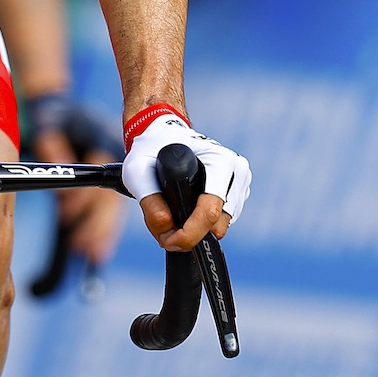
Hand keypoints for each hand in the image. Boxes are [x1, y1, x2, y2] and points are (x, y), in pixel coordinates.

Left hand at [30, 119, 123, 265]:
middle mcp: (117, 158)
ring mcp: (118, 171)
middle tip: (82, 247)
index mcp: (104, 139)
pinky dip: (106, 231)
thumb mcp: (48, 124)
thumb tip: (60, 180)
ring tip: (92, 255)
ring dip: (103, 232)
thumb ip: (52, 148)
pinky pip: (112, 210)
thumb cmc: (55, 117)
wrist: (62, 109)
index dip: (81, 198)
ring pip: (114, 207)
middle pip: (111, 197)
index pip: (97, 174)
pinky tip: (99, 251)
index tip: (64, 213)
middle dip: (97, 225)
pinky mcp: (113, 182)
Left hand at [121, 109, 249, 252]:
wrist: (163, 135)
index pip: (210, 210)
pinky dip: (200, 223)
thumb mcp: (137, 170)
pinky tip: (184, 207)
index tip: (168, 241)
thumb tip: (167, 228)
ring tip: (170, 212)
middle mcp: (236, 172)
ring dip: (194, 230)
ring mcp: (240, 184)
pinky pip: (220, 222)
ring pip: (219, 227)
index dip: (189, 233)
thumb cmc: (151, 148)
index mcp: (219, 161)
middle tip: (163, 229)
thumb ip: (149, 200)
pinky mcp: (237, 194)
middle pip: (216, 224)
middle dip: (188, 234)